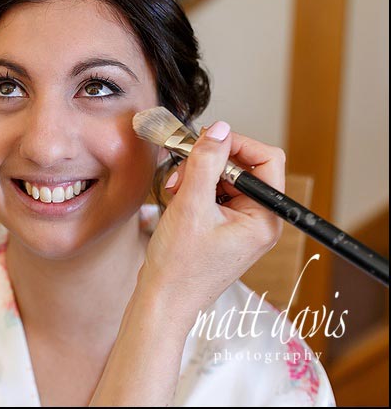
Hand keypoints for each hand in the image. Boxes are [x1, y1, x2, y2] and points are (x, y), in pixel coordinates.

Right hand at [138, 121, 285, 328]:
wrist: (162, 300)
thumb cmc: (179, 266)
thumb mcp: (191, 205)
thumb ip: (206, 162)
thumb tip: (219, 129)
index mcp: (264, 218)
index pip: (266, 160)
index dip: (237, 143)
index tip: (207, 140)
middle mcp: (259, 221)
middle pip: (243, 168)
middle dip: (210, 163)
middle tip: (181, 170)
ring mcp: (241, 226)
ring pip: (225, 179)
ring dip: (197, 176)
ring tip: (174, 189)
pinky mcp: (223, 229)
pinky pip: (215, 195)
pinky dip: (194, 190)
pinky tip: (176, 199)